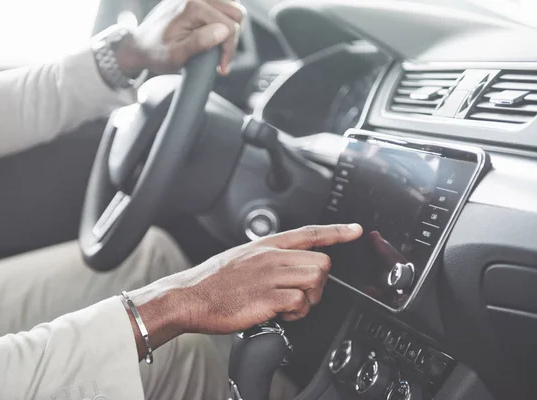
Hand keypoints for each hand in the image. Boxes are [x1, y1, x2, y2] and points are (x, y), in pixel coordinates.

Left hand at [115, 0, 244, 76]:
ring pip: (233, 6)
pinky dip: (224, 17)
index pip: (229, 25)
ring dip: (230, 26)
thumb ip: (200, 42)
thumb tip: (223, 32)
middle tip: (221, 55)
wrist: (140, 45)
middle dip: (232, 37)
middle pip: (235, 12)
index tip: (221, 66)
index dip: (229, 49)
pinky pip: (222, 3)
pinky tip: (216, 31)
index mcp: (192, 7)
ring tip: (219, 43)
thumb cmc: (156, 52)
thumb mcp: (176, 55)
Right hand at [125, 224, 361, 359]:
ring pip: (316, 280)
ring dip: (310, 299)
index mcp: (265, 246)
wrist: (189, 297)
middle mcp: (271, 257)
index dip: (336, 232)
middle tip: (303, 294)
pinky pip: (300, 303)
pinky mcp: (267, 298)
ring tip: (290, 306)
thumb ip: (267, 258)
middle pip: (321, 262)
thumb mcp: (241, 257)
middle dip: (320, 282)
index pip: (308, 233)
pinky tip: (281, 314)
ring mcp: (270, 277)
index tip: (355, 230)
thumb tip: (288, 264)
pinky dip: (297, 313)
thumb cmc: (212, 282)